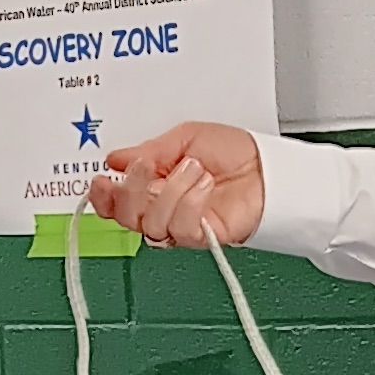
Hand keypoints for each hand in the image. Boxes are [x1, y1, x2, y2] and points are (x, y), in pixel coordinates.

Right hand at [90, 123, 266, 247]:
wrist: (271, 168)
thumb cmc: (237, 152)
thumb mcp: (186, 137)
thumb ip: (149, 149)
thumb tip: (116, 158)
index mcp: (156, 184)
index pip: (118, 201)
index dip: (104, 195)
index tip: (103, 180)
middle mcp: (165, 208)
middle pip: (127, 218)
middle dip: (130, 192)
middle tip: (146, 168)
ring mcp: (182, 224)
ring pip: (151, 225)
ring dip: (171, 191)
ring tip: (194, 169)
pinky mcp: (202, 236)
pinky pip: (180, 229)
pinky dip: (190, 203)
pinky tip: (204, 186)